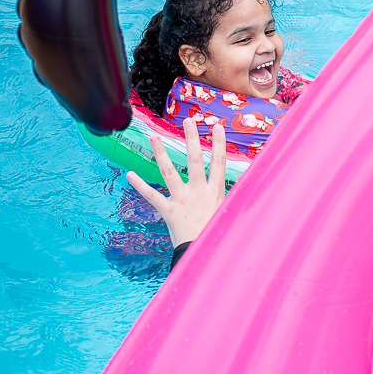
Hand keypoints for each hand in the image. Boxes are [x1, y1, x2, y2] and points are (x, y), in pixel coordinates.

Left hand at [127, 117, 225, 246]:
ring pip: (169, 172)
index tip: (217, 126)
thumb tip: (244, 178)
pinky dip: (140, 185)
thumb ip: (229, 192)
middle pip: (195, 160)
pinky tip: (129, 174)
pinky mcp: (168, 211)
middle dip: (192, 139)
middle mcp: (198, 192)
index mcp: (214, 191)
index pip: (218, 163)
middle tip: (188, 120)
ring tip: (153, 136)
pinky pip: (152, 195)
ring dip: (161, 153)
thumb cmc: (215, 231)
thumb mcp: (227, 211)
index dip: (219, 144)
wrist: (203, 253)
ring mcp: (182, 200)